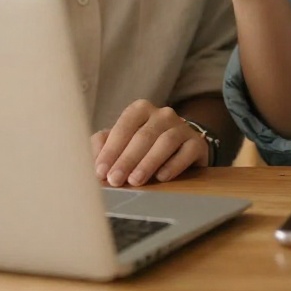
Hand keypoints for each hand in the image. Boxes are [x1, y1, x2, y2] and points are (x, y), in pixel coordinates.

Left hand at [92, 100, 208, 185]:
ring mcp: (181, 127)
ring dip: (148, 162)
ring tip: (135, 181)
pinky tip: (162, 177)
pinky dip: (173, 165)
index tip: (100, 171)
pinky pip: (186, 151)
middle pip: (143, 135)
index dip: (111, 149)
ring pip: (165, 141)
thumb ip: (103, 146)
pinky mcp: (197, 143)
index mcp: (140, 110)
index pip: (124, 125)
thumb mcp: (121, 143)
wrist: (180, 149)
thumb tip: (93, 159)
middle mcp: (162, 114)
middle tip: (115, 180)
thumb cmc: (143, 147)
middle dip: (127, 159)